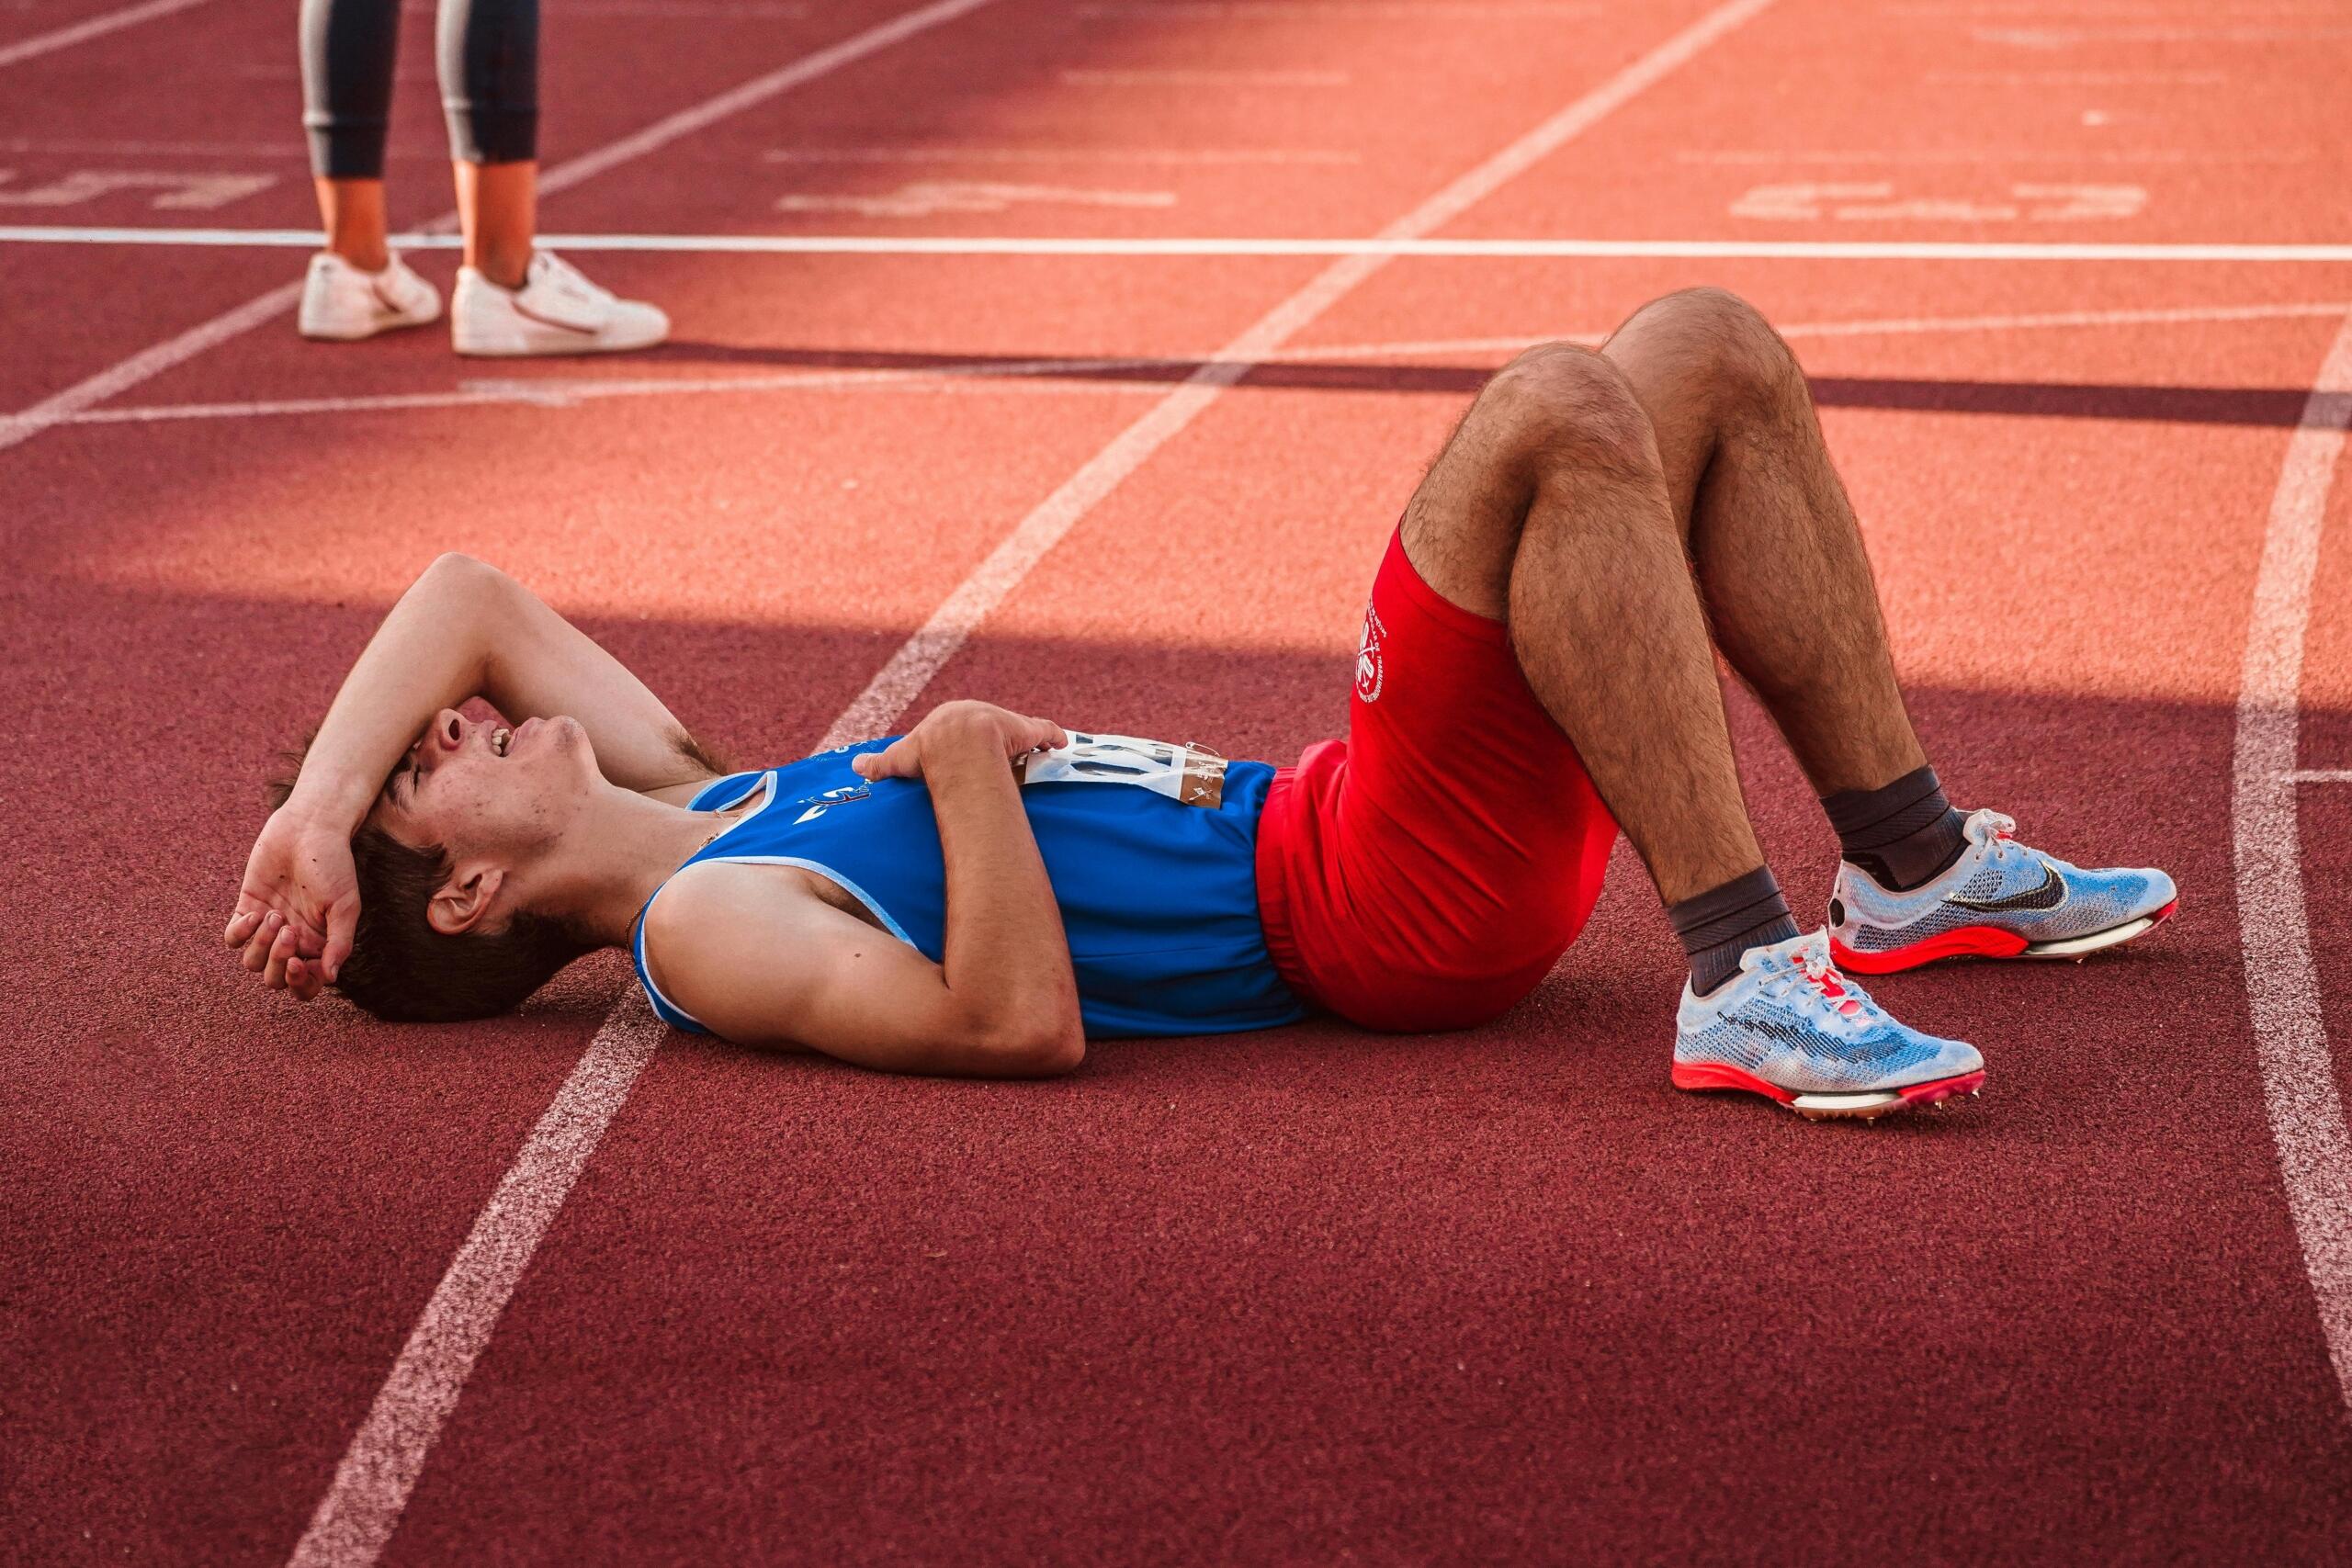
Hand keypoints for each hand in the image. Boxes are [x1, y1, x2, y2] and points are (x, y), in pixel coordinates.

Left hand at [222, 806, 360, 1000]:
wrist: (309, 828)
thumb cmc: (333, 865)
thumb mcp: (345, 905)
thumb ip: (339, 944)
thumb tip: (330, 979)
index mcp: (320, 944)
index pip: (307, 984)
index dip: (301, 983)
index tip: (299, 962)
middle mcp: (293, 940)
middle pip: (276, 979)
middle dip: (278, 962)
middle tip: (287, 931)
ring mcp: (269, 927)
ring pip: (253, 963)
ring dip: (262, 944)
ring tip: (275, 915)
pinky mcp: (247, 909)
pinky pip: (233, 939)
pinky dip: (241, 933)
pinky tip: (255, 911)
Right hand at [851, 701, 1067, 782]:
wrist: (956, 745)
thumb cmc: (928, 752)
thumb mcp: (899, 758)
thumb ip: (879, 764)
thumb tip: (854, 767)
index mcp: (951, 718)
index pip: (959, 727)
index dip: (965, 739)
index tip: (970, 754)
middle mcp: (979, 714)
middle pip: (990, 726)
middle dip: (996, 738)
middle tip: (1002, 758)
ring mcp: (1003, 721)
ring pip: (1017, 729)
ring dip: (1026, 739)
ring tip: (1034, 754)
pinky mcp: (1025, 729)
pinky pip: (1044, 731)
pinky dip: (1053, 737)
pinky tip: (1060, 745)